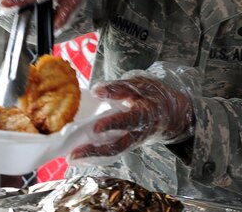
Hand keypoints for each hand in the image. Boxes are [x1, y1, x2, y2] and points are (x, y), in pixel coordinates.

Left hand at [69, 74, 193, 160]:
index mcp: (144, 114)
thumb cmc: (152, 95)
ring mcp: (131, 141)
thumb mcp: (140, 85)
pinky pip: (110, 151)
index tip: (96, 128)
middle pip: (117, 146)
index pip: (128, 121)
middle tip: (73, 154)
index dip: (112, 124)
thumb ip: (119, 88)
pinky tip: (78, 155)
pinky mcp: (126, 143)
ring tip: (71, 158)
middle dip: (94, 151)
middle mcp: (138, 133)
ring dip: (91, 156)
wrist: (170, 113)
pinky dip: (95, 154)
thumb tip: (95, 90)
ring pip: (112, 152)